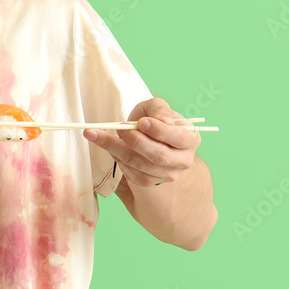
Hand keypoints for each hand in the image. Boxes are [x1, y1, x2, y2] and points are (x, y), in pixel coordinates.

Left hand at [83, 97, 199, 187]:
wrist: (146, 135)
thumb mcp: (155, 107)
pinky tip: (108, 146)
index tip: (142, 122)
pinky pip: (131, 173)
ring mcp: (167, 174)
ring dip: (116, 149)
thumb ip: (159, 109)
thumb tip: (162, 121)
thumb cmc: (153, 118)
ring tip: (98, 134)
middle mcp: (182, 160)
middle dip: (136, 142)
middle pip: (158, 155)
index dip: (160, 131)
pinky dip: (116, 158)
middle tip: (118, 128)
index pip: (179, 138)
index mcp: (190, 139)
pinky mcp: (150, 181)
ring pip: (140, 165)